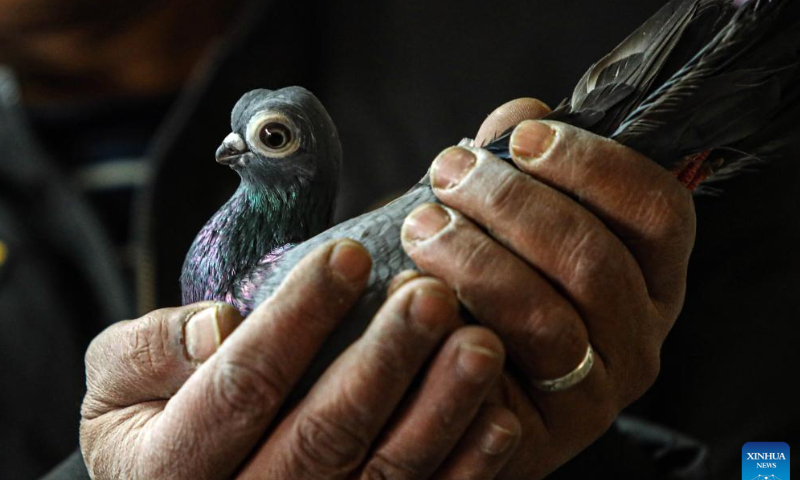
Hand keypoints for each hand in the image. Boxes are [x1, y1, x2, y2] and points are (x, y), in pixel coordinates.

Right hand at [80, 239, 520, 479]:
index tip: (348, 254)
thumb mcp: (116, 382)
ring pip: (382, 475)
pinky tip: (500, 417)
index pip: (243, 384)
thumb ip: (149, 350)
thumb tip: (218, 326)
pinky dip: (466, 468)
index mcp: (172, 467)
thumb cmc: (149, 420)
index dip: (297, 316)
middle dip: (383, 361)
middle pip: (324, 435)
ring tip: (480, 344)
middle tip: (431, 296)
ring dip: (439, 410)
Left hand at [401, 99, 695, 477]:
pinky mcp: (538, 435)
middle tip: (449, 172)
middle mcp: (637, 338)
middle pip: (593, 259)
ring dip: (475, 258)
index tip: (524, 137)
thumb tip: (523, 112)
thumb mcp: (515, 223)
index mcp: (651, 279)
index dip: (594, 164)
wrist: (457, 385)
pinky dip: (451, 320)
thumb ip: (525, 167)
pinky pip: (496, 371)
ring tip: (422, 224)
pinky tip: (412, 287)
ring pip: (547, 318)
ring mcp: (594, 394)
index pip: (659, 211)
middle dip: (512, 203)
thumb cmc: (493, 287)